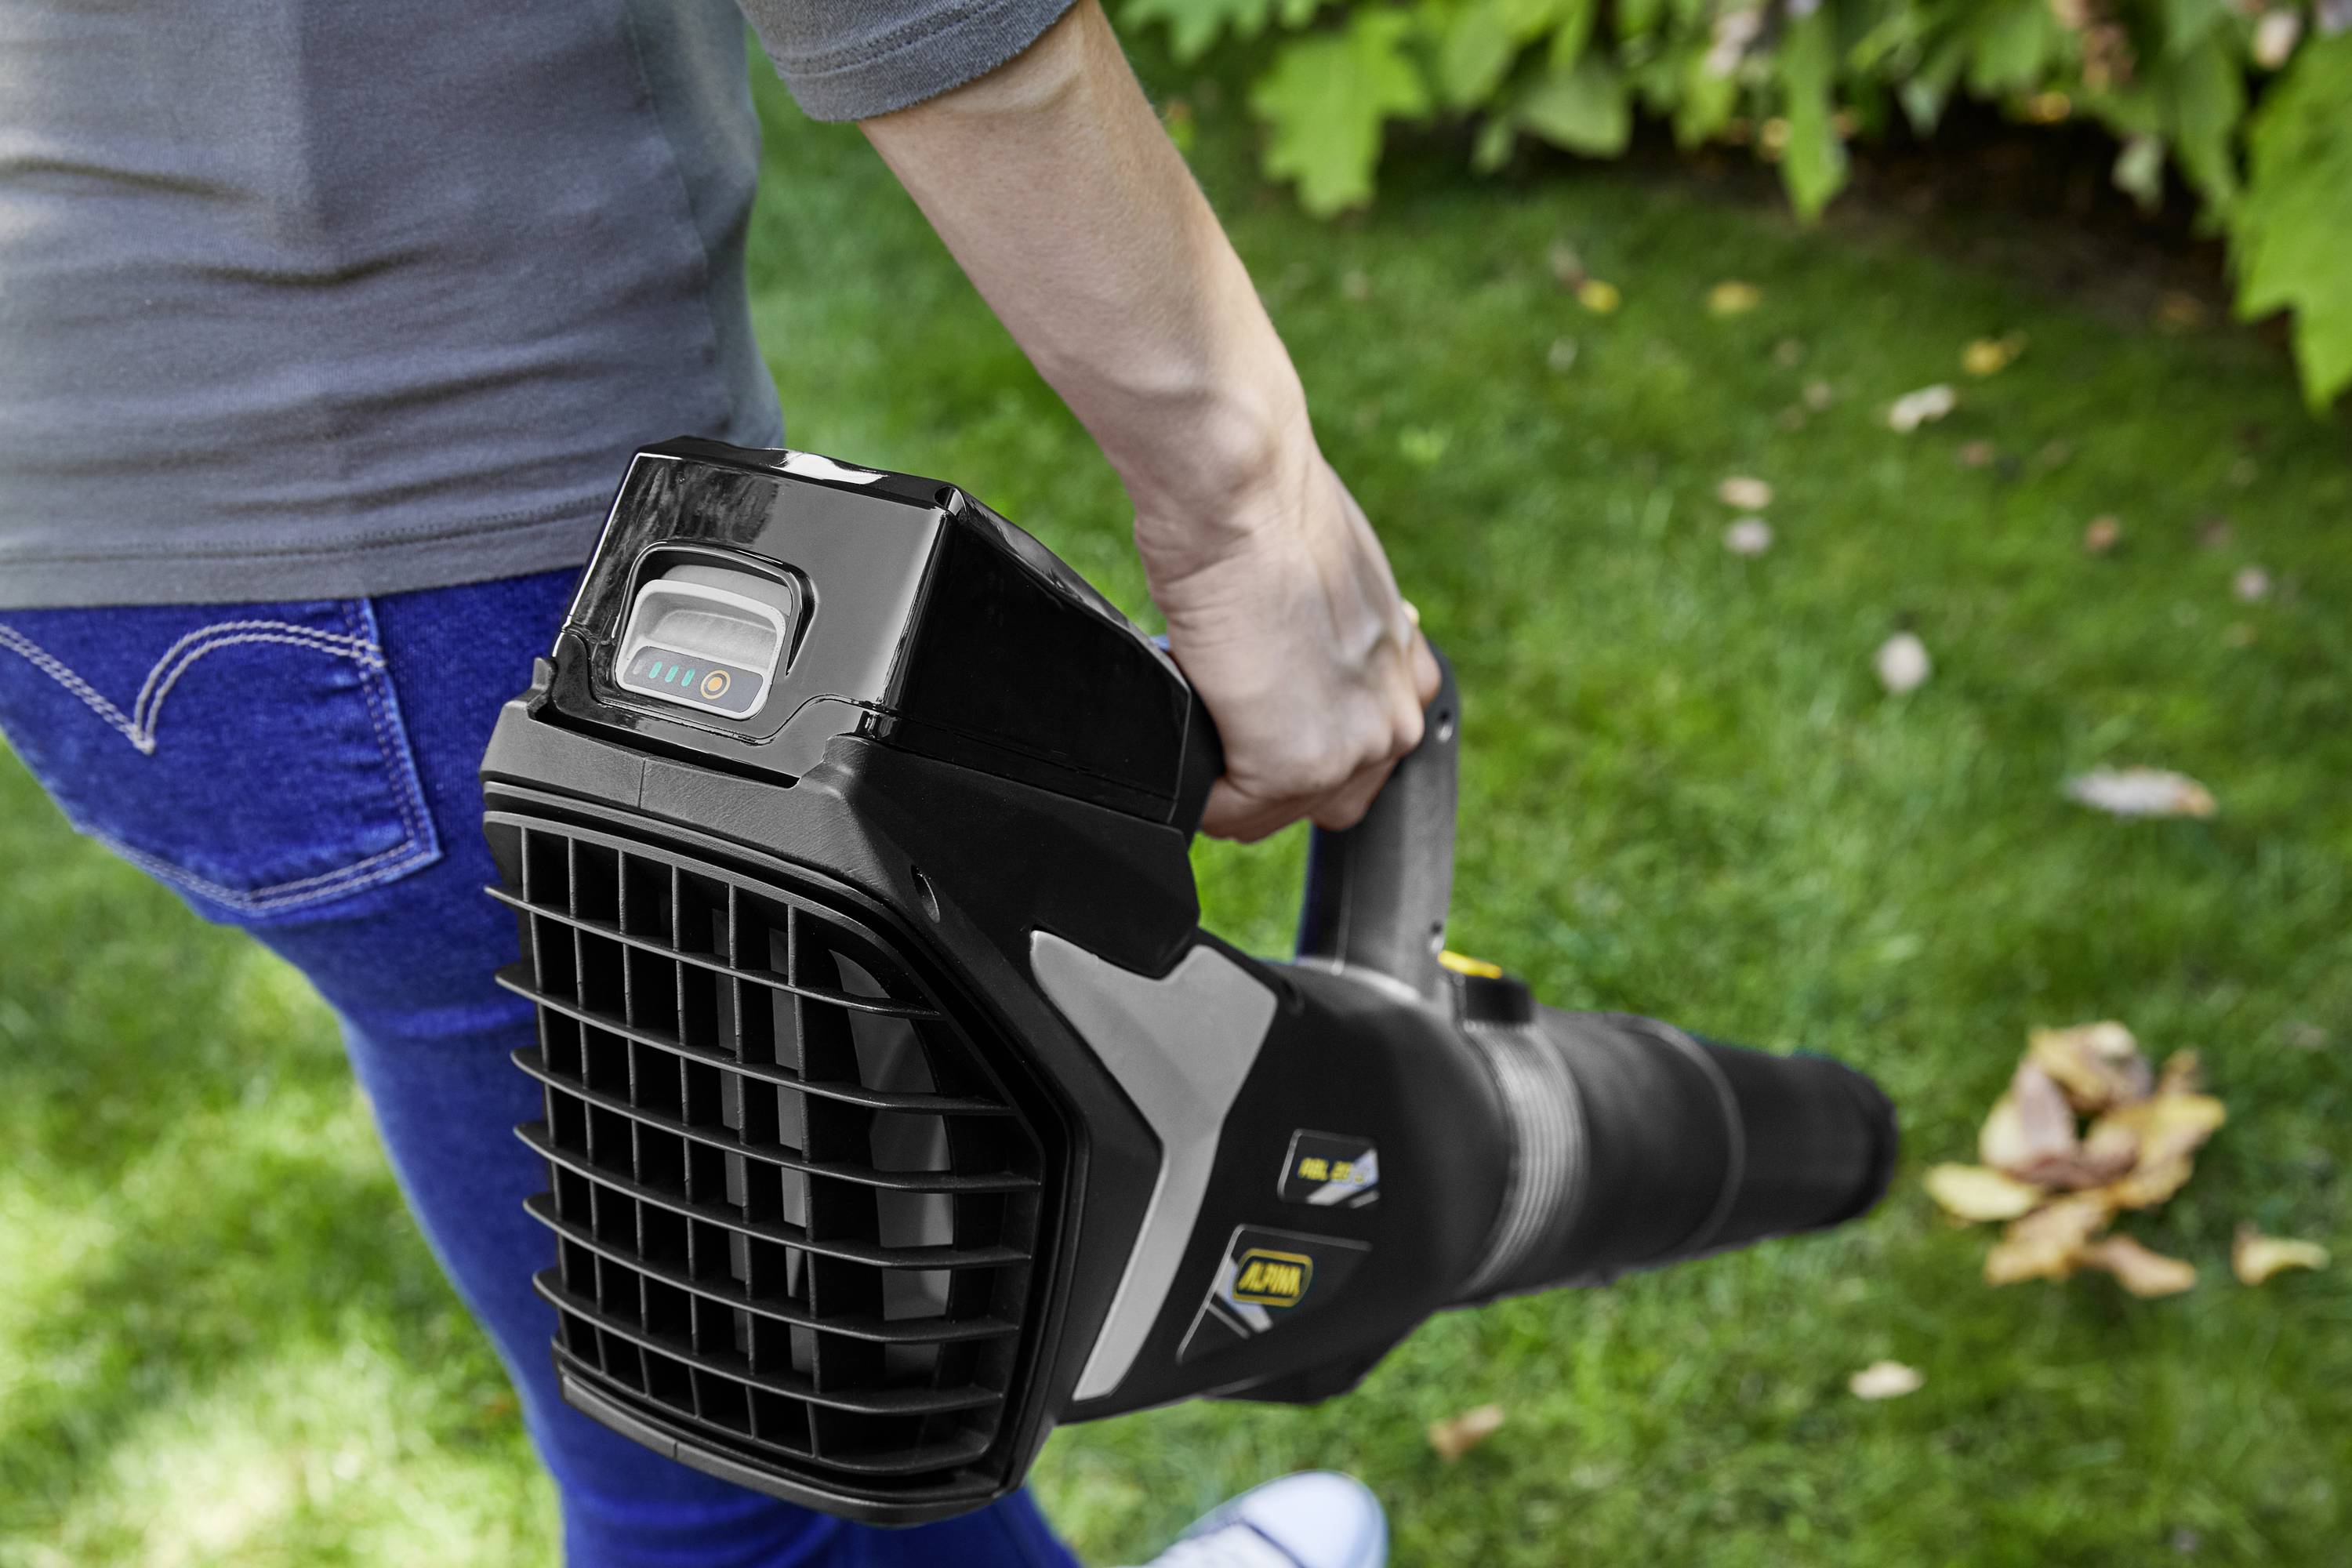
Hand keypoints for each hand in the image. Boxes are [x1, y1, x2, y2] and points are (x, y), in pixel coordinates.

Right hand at [1139, 452, 1438, 841]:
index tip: (1251, 716)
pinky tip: (1182, 729)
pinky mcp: (1293, 766)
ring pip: (1272, 813)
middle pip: (1319, 799)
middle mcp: (1395, 719)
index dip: (1291, 741)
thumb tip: (1293, 658)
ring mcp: (1350, 750)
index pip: (1355, 757)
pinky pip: (1228, 813)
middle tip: (1216, 721)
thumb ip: (1328, 640)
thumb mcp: (1329, 581)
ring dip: (1224, 779)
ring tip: (1196, 714)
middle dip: (1261, 773)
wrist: (1245, 494)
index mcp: (1409, 675)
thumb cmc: (1269, 511)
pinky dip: (1194, 787)